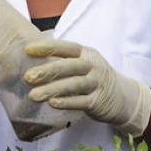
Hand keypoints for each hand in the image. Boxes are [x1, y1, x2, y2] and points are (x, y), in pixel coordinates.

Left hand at [23, 40, 150, 135]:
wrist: (122, 97)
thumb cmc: (94, 77)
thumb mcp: (84, 63)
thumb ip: (64, 61)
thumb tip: (32, 60)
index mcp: (86, 53)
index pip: (66, 47)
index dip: (48, 47)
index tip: (28, 50)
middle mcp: (92, 66)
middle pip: (68, 66)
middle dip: (47, 71)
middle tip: (27, 77)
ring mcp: (96, 84)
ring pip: (73, 85)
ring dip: (52, 89)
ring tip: (33, 95)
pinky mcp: (97, 101)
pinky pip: (80, 101)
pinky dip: (66, 102)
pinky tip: (52, 103)